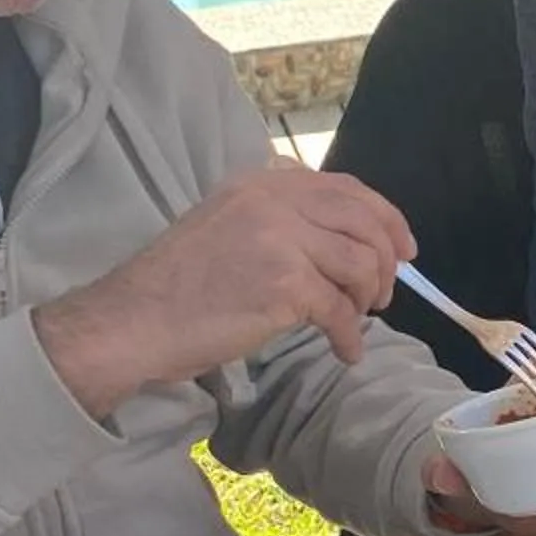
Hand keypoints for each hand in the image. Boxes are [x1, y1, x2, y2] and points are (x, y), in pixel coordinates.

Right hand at [36, 163, 416, 417]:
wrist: (132, 320)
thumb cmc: (177, 285)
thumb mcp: (229, 225)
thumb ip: (282, 221)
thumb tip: (349, 242)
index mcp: (263, 183)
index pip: (347, 189)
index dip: (386, 218)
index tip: (404, 248)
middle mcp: (275, 202)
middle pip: (365, 223)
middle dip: (387, 260)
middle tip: (384, 294)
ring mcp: (282, 239)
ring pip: (362, 263)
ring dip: (369, 297)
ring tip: (358, 318)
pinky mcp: (285, 284)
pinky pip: (341, 310)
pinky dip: (351, 335)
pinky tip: (345, 351)